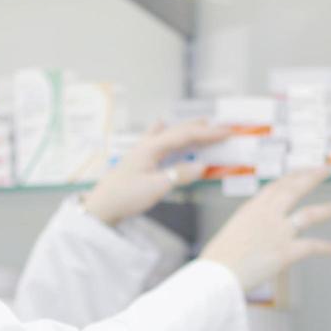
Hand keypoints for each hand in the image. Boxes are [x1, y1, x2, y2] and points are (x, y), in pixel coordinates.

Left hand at [82, 121, 227, 225]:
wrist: (102, 206)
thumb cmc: (126, 196)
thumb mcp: (155, 188)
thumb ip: (179, 175)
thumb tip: (202, 166)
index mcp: (152, 147)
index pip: (186, 135)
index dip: (209, 133)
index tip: (228, 132)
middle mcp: (148, 144)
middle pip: (179, 130)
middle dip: (203, 128)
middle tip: (224, 128)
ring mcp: (143, 149)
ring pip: (170, 133)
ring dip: (189, 129)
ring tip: (204, 125)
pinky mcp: (140, 158)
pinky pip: (158, 139)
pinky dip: (169, 133)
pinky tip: (162, 124)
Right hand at [199, 170, 330, 292]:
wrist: (216, 276)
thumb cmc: (217, 260)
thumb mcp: (230, 233)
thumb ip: (246, 229)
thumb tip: (252, 235)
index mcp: (251, 209)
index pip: (275, 187)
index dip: (290, 178)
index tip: (300, 172)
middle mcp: (267, 216)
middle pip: (294, 190)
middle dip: (311, 178)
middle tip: (324, 171)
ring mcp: (278, 232)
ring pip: (308, 214)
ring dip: (326, 210)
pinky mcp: (286, 252)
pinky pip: (311, 246)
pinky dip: (324, 247)